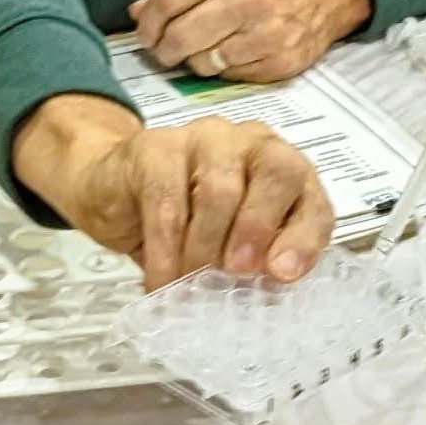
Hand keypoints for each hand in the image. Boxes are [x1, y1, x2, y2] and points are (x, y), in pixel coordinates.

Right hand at [11, 95, 333, 288]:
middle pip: (277, 172)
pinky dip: (165, 251)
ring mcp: (204, 138)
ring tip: (190, 283)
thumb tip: (272, 286)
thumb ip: (258, 259)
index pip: (311, 198)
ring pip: (219, 190)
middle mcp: (250, 144)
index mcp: (281, 170)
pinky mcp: (156, 146)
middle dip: (259, 229)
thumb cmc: (184, 224)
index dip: (304, 238)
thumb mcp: (230, 247)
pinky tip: (160, 279)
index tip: (283, 274)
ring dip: (205, 248)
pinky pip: (166, 201)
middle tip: (236, 272)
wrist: (114, 192)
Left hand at [129, 0, 369, 81]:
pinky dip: (223, 71)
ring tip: (201, 50)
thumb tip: (138, 11)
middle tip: (163, 50)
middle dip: (163, 49)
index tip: (145, 31)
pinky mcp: (280, 62)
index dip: (148, 20)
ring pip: (203, 62)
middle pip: (181, 35)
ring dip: (193, 61)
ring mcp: (267, 33)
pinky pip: (231, 77)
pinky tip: (230, 55)